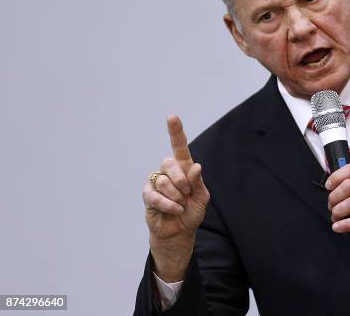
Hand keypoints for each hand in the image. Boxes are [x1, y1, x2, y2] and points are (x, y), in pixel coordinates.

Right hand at [142, 116, 209, 280]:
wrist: (180, 231)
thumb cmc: (191, 211)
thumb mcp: (202, 197)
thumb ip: (198, 182)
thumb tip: (196, 167)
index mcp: (184, 168)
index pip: (179, 147)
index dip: (176, 132)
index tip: (172, 118)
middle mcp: (168, 172)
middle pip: (170, 163)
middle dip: (182, 181)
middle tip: (187, 194)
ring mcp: (156, 182)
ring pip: (164, 181)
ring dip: (176, 196)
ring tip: (180, 204)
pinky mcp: (148, 195)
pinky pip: (155, 195)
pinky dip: (169, 205)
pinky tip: (175, 210)